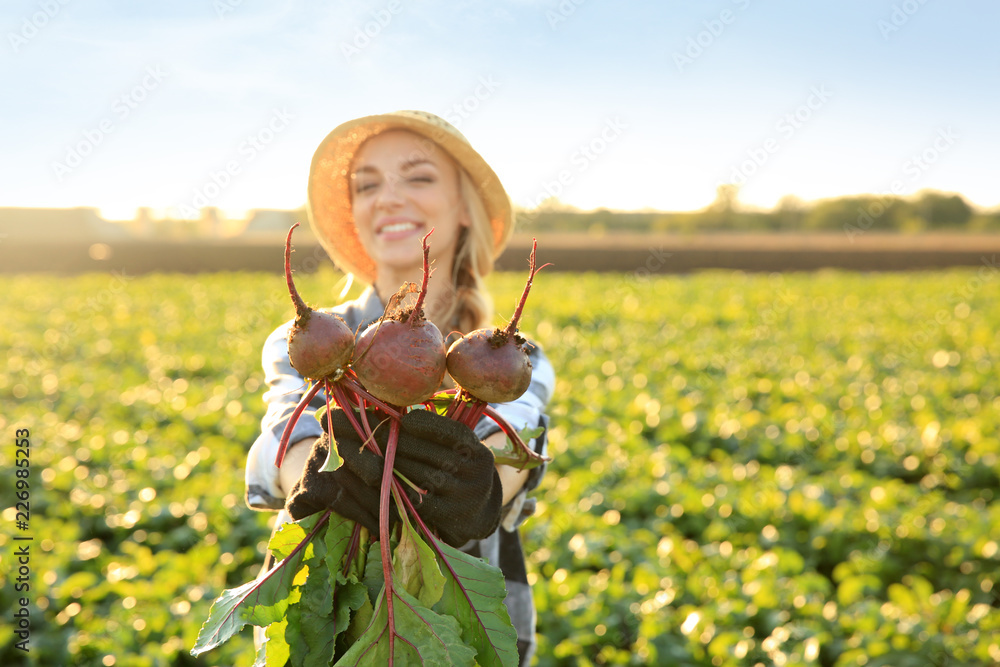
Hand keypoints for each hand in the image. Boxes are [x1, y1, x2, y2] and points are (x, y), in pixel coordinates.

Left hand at [285, 408, 502, 546]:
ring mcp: (460, 496)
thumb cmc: (456, 469)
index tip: (390, 419)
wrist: (479, 511)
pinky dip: (384, 492)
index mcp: (472, 446)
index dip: (414, 423)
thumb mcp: (453, 447)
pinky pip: (408, 503)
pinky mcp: (446, 519)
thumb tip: (384, 406)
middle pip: (416, 452)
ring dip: (372, 465)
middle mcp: (471, 470)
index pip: (442, 429)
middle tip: (341, 427)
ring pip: (407, 476)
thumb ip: (429, 431)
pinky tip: (361, 482)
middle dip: (377, 439)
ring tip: (343, 452)